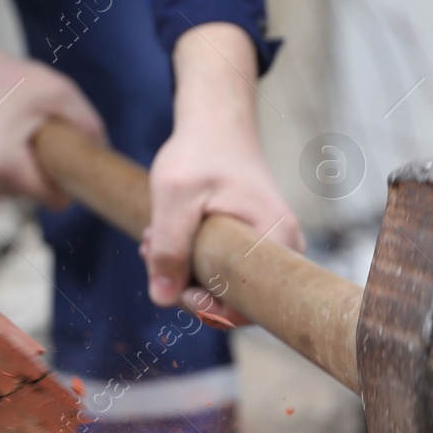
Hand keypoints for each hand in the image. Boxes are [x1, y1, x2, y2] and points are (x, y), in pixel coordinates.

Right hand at [0, 27, 104, 206]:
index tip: (74, 155)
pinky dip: (27, 164)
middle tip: (48, 131)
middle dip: (54, 167)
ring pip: (34, 188)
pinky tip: (19, 137)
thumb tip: (104, 156)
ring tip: (30, 130)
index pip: (58, 200)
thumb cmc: (11, 81)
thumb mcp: (59, 92)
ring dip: (40, 164)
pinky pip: (21, 182)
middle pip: (46, 195)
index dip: (72, 180)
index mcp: (5, 167)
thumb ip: (88, 126)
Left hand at [143, 23, 303, 323]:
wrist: (216, 122)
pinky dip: (190, 259)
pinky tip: (164, 237)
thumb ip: (168, 248)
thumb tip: (162, 299)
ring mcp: (266, 247)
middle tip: (152, 253)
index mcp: (274, 240)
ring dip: (182, 270)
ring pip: (223, 283)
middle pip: (234, 298)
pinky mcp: (249, 243)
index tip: (179, 288)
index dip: (212, 310)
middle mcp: (280, 249)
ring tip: (152, 239)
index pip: (251, 306)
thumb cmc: (201, 152)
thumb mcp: (175, 198)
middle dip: (186, 285)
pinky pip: (221, 268)